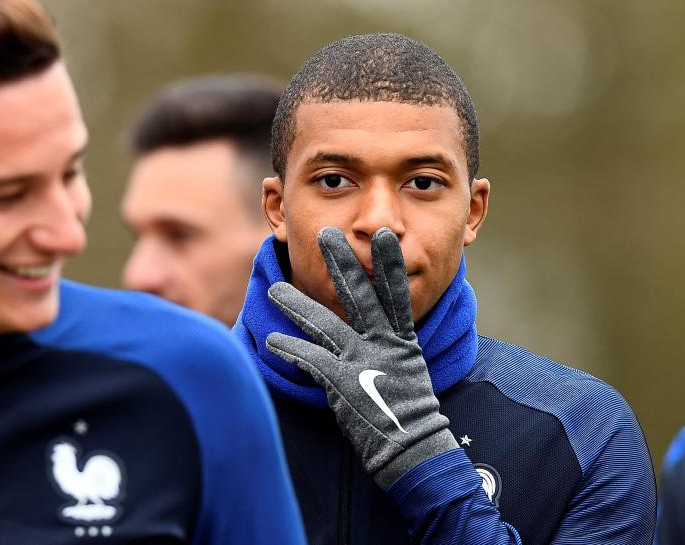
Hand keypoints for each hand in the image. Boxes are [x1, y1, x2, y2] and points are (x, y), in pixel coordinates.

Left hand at [266, 227, 457, 488]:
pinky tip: (271, 340)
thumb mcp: (407, 371)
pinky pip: (310, 360)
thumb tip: (375, 329)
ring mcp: (364, 363)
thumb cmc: (407, 412)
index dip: (390, 265)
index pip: (397, 295)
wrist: (413, 450)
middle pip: (361, 296)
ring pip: (325, 324)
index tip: (385, 236)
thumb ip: (389, 347)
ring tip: (274, 289)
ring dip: (297, 304)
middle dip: (342, 263)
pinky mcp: (344, 384)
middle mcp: (384, 345)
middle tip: (326, 234)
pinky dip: (289, 349)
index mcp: (402, 341)